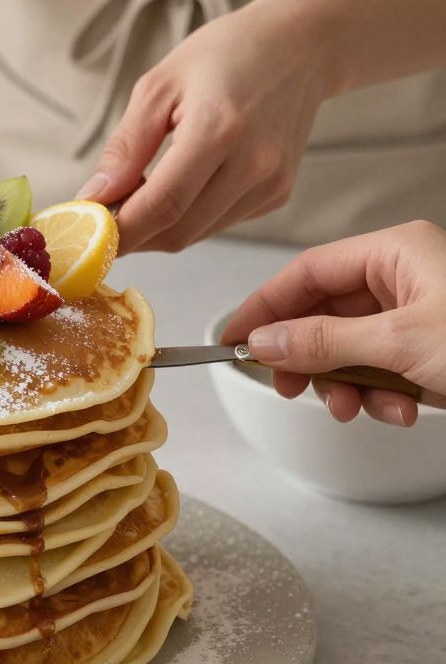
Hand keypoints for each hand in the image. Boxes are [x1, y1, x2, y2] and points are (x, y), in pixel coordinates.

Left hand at [80, 0, 329, 252]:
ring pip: (197, 234)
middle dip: (133, 234)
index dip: (120, 230)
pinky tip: (178, 186)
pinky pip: (219, 222)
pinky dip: (188, 217)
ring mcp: (271, 184)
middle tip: (100, 218)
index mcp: (219, 130)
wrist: (300, 46)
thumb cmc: (225, 53)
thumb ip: (126, 146)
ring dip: (158, 227)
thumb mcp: (160, 85)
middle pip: (178, 230)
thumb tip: (93, 198)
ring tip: (135, 195)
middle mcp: (253, 165)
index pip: (162, 205)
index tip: (85, 234)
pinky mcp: (278, 194)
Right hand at [224, 221, 445, 424]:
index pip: (309, 271)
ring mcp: (417, 318)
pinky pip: (383, 372)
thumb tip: (266, 341)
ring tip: (358, 407)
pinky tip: (403, 410)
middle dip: (312, 360)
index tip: (236, 339)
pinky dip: (383, 397)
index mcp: (397, 253)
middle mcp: (404, 279)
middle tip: (289, 386)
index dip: (267, 306)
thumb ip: (327, 341)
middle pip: (327, 315)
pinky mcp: (429, 354)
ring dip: (350, 387)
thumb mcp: (401, 341)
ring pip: (352, 351)